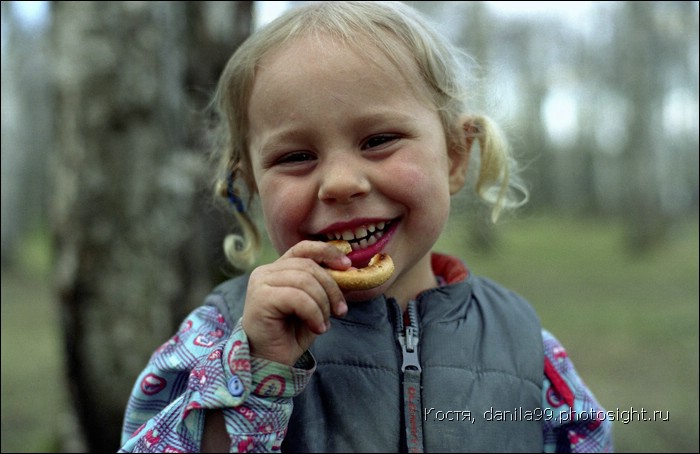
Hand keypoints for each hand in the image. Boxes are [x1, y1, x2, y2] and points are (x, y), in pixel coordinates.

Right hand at [241, 240, 349, 364]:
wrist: (271, 361)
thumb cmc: (291, 333)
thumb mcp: (315, 304)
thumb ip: (324, 285)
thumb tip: (349, 269)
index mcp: (279, 269)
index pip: (304, 248)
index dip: (327, 252)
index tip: (347, 265)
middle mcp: (266, 271)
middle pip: (309, 266)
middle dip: (331, 289)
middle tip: (340, 311)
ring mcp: (261, 283)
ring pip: (305, 281)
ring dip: (323, 305)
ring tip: (324, 324)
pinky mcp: (260, 298)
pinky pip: (298, 297)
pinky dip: (314, 313)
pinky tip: (316, 328)